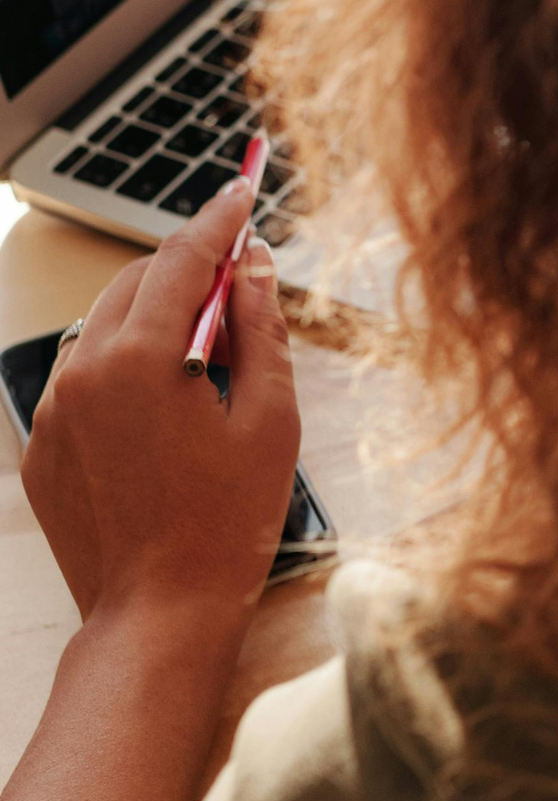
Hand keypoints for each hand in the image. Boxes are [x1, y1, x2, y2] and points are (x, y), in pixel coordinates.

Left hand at [21, 179, 299, 632]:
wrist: (158, 612)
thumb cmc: (225, 522)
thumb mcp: (270, 416)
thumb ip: (260, 328)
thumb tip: (254, 266)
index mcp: (142, 358)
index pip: (183, 258)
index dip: (219, 218)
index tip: (243, 189)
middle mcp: (85, 373)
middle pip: (138, 281)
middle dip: (189, 268)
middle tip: (241, 282)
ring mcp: (56, 410)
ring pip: (106, 326)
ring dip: (155, 317)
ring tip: (209, 359)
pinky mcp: (44, 445)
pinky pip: (85, 377)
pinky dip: (126, 366)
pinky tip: (169, 405)